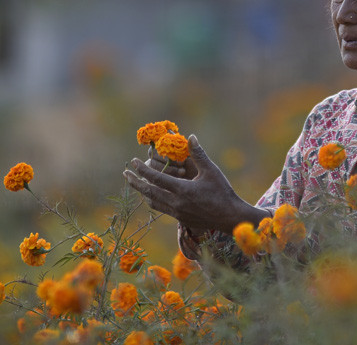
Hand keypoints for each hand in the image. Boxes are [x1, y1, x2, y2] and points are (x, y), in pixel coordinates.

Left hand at [124, 135, 267, 233]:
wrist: (229, 217)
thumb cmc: (222, 191)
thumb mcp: (211, 171)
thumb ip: (198, 154)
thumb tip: (190, 137)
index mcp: (182, 190)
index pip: (156, 178)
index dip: (142, 169)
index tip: (133, 161)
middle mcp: (176, 203)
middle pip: (149, 192)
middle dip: (135, 181)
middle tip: (126, 173)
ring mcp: (177, 212)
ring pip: (152, 202)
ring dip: (142, 192)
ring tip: (136, 183)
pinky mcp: (180, 218)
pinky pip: (160, 208)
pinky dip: (152, 199)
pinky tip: (152, 194)